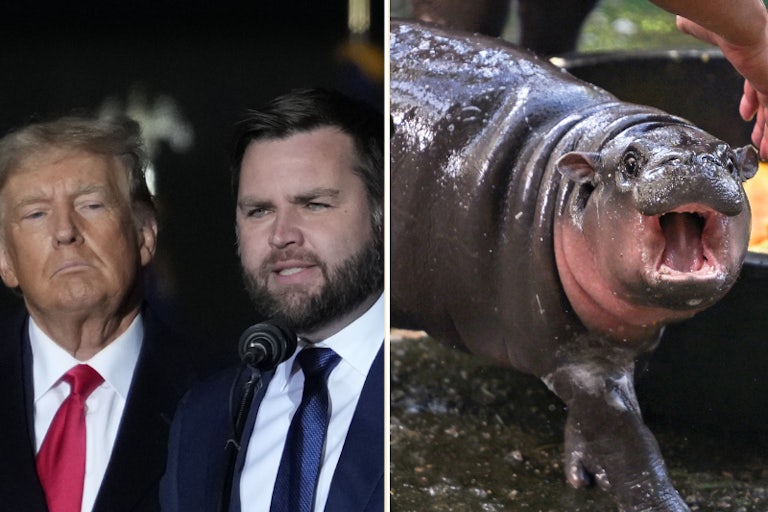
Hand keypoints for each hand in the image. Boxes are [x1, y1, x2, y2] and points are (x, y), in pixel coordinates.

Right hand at [677, 14, 767, 159]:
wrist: (743, 28)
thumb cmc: (726, 25)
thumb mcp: (709, 29)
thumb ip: (699, 29)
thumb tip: (682, 22)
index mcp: (757, 60)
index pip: (757, 86)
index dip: (751, 101)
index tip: (747, 114)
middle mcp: (767, 71)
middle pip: (767, 103)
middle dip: (763, 123)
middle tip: (758, 138)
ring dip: (766, 134)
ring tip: (762, 151)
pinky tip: (765, 150)